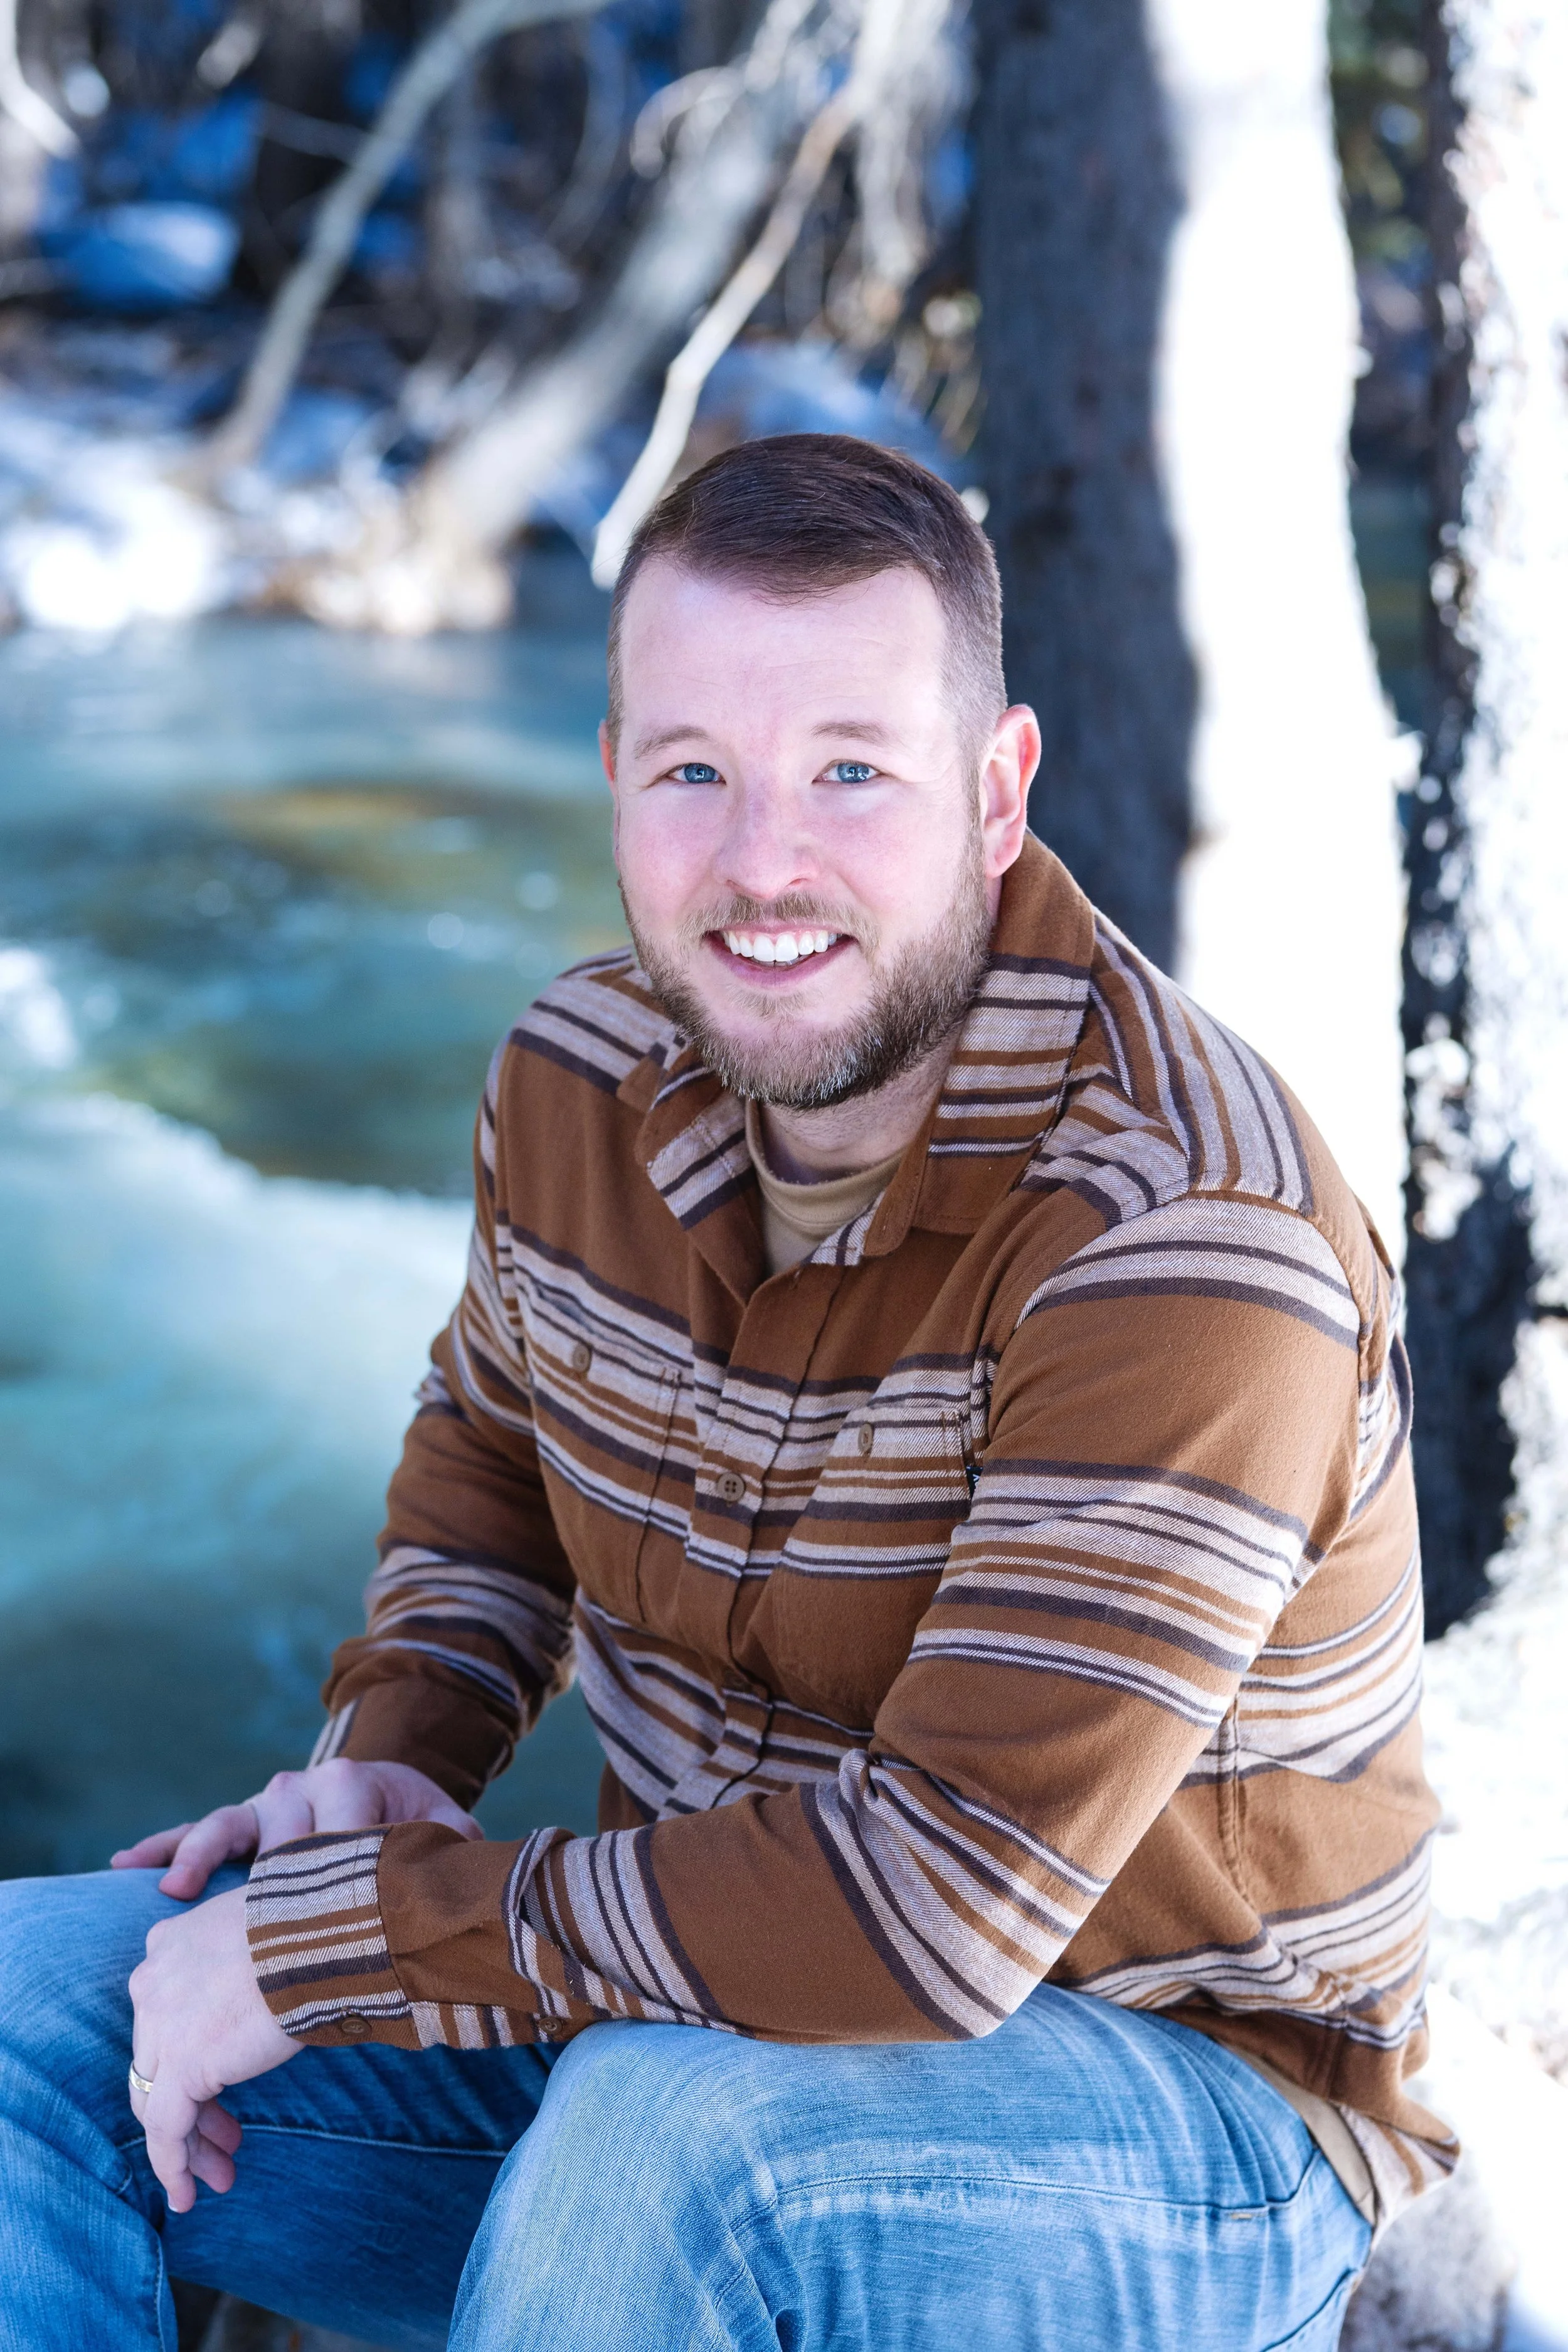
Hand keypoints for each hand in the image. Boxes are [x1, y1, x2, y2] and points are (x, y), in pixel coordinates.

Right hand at [111, 1757, 482, 1899]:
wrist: (387, 1791)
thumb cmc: (416, 1822)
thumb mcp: (444, 1826)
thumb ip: (454, 1843)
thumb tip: (462, 1864)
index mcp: (354, 1786)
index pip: (341, 1821)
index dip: (337, 1861)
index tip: (331, 1905)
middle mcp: (301, 1787)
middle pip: (275, 1821)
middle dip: (263, 1865)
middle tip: (250, 1906)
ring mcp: (263, 1805)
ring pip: (224, 1823)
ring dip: (196, 1855)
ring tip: (172, 1890)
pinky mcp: (237, 1825)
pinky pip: (191, 1833)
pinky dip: (161, 1847)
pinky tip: (126, 1865)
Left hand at [128, 1884, 297, 2212]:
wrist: (319, 1930)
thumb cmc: (310, 1924)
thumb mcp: (259, 1933)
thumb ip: (241, 1962)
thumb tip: (268, 1991)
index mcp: (168, 1945)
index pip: (165, 2013)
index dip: (190, 2053)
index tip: (222, 2080)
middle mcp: (152, 1984)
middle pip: (158, 2061)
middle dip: (193, 2104)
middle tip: (227, 2137)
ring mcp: (161, 2027)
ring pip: (157, 2100)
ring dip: (187, 2143)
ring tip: (219, 2174)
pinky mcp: (181, 2066)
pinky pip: (165, 2130)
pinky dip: (174, 2165)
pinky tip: (188, 2195)